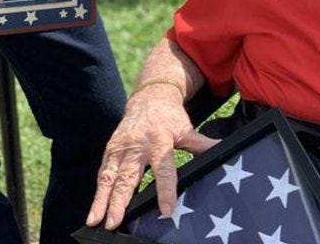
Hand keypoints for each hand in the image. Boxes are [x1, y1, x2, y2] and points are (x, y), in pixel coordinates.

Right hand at [86, 84, 218, 229]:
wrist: (149, 97)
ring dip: (102, 199)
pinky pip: (103, 172)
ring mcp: (122, 147)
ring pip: (110, 176)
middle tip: (114, 221)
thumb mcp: (186, 129)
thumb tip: (224, 150)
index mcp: (160, 140)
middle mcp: (138, 144)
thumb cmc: (170, 117)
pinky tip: (95, 209)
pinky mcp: (111, 149)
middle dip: (120, 200)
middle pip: (129, 176)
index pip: (164, 169)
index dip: (166, 190)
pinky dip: (98, 191)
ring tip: (95, 220)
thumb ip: (202, 144)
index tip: (166, 210)